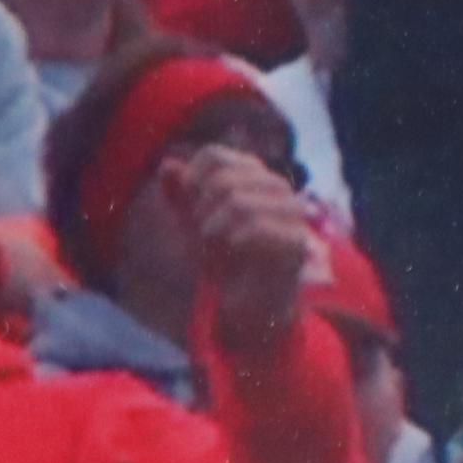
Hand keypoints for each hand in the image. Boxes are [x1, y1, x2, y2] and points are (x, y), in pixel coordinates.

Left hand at [176, 144, 315, 351]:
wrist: (246, 306)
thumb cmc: (222, 262)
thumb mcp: (192, 226)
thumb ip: (181, 195)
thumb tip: (166, 165)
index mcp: (252, 175)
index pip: (214, 155)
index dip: (190, 182)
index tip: (188, 211)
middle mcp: (276, 186)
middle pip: (223, 178)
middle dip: (201, 212)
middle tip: (204, 238)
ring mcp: (291, 211)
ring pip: (238, 202)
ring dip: (214, 231)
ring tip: (215, 251)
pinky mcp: (296, 240)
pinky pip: (254, 227)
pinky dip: (231, 244)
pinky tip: (229, 257)